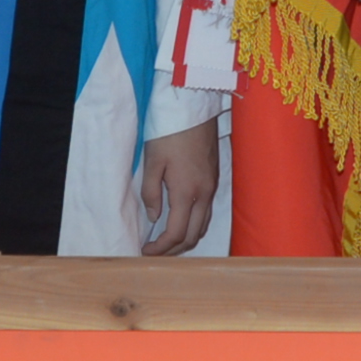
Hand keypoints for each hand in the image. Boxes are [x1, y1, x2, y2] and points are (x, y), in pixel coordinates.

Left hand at [138, 121, 219, 255]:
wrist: (193, 109)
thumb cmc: (169, 133)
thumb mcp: (152, 162)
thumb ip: (151, 193)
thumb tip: (154, 217)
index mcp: (187, 192)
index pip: (176, 233)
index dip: (161, 248)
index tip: (145, 251)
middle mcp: (204, 194)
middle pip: (193, 235)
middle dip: (174, 249)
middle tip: (154, 250)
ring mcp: (212, 187)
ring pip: (203, 225)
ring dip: (185, 237)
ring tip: (165, 239)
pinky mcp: (214, 179)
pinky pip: (207, 212)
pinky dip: (194, 224)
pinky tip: (180, 220)